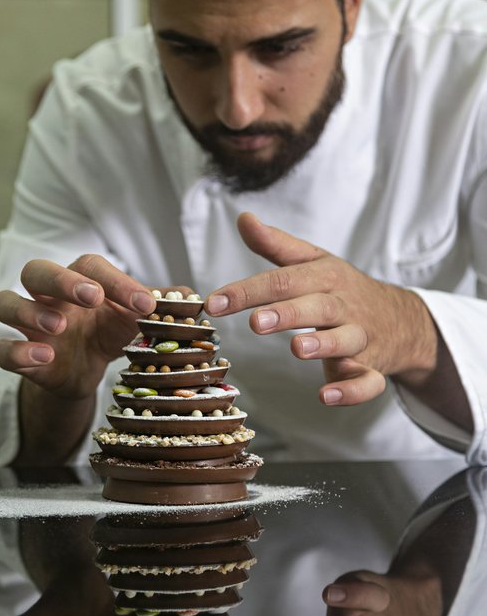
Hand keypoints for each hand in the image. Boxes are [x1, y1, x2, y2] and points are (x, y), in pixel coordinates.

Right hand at [0, 255, 157, 400]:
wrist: (85, 372)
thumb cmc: (109, 332)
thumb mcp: (136, 319)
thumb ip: (162, 307)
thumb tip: (191, 299)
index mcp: (80, 280)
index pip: (89, 265)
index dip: (117, 281)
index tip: (146, 304)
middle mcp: (48, 296)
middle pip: (36, 271)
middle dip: (61, 280)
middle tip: (91, 297)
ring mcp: (29, 325)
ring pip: (5, 303)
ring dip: (30, 312)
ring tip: (60, 327)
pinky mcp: (18, 356)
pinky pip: (0, 350)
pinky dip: (16, 352)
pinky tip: (43, 358)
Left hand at [205, 213, 436, 406]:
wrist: (401, 320)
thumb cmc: (343, 289)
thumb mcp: (315, 261)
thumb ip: (276, 244)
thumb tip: (243, 218)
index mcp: (326, 277)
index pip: (284, 280)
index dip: (247, 291)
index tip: (214, 302)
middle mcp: (344, 305)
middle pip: (317, 307)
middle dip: (287, 313)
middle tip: (256, 322)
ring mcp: (360, 338)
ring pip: (346, 340)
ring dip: (323, 345)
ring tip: (297, 348)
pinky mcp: (372, 368)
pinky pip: (368, 382)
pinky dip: (352, 391)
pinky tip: (327, 396)